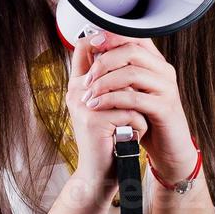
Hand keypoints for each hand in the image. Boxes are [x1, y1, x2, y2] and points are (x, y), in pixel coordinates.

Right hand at [64, 32, 146, 187]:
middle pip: (112, 66)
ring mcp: (83, 104)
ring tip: (132, 123)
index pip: (83, 47)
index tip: (123, 48)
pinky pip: (131, 111)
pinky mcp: (94, 120)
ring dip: (137, 108)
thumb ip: (110, 83)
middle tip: (134, 107)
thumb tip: (128, 56)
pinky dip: (139, 125)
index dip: (102, 39)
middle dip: (132, 86)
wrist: (99, 173)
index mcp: (78, 85)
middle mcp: (76, 91)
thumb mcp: (107, 106)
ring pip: (127, 90)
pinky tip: (130, 135)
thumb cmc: (107, 139)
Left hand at [80, 31, 198, 180]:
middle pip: (131, 51)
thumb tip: (89, 52)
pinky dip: (112, 100)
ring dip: (104, 82)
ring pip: (132, 73)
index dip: (111, 36)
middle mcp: (163, 71)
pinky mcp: (165, 108)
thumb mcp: (130, 91)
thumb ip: (117, 72)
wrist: (168, 148)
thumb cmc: (146, 118)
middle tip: (86, 79)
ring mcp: (166, 88)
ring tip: (88, 95)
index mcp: (155, 62)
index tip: (92, 43)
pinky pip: (135, 98)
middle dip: (103, 62)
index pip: (134, 37)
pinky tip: (98, 105)